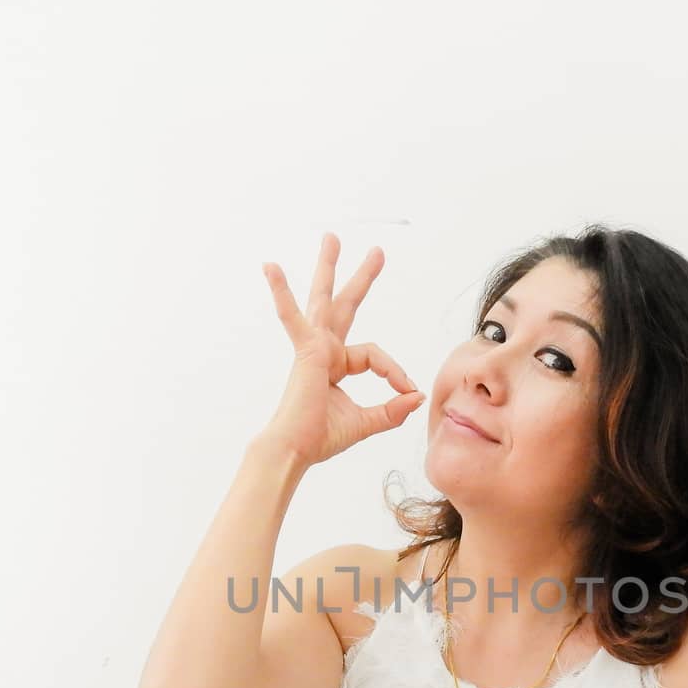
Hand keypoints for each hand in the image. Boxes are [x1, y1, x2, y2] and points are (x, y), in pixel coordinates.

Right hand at [258, 232, 424, 467]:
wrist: (295, 449)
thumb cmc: (320, 438)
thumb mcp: (366, 422)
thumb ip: (391, 410)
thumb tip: (418, 396)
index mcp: (335, 366)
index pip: (374, 356)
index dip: (394, 371)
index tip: (407, 389)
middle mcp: (323, 351)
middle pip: (345, 307)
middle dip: (361, 280)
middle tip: (377, 252)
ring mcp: (312, 348)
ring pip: (323, 300)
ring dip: (327, 267)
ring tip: (332, 238)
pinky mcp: (304, 350)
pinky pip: (292, 316)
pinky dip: (280, 292)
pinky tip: (269, 266)